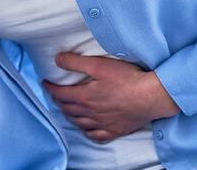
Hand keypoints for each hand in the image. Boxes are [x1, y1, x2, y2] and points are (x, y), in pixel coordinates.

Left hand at [41, 52, 179, 142]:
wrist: (151, 97)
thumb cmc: (127, 79)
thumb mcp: (98, 65)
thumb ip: (75, 62)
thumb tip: (57, 60)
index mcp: (85, 97)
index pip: (61, 94)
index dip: (50, 88)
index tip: (45, 83)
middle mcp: (91, 113)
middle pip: (68, 109)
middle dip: (59, 101)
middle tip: (55, 94)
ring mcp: (103, 124)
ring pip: (79, 123)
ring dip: (70, 115)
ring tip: (67, 109)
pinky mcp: (115, 130)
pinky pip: (96, 136)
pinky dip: (87, 131)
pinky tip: (87, 128)